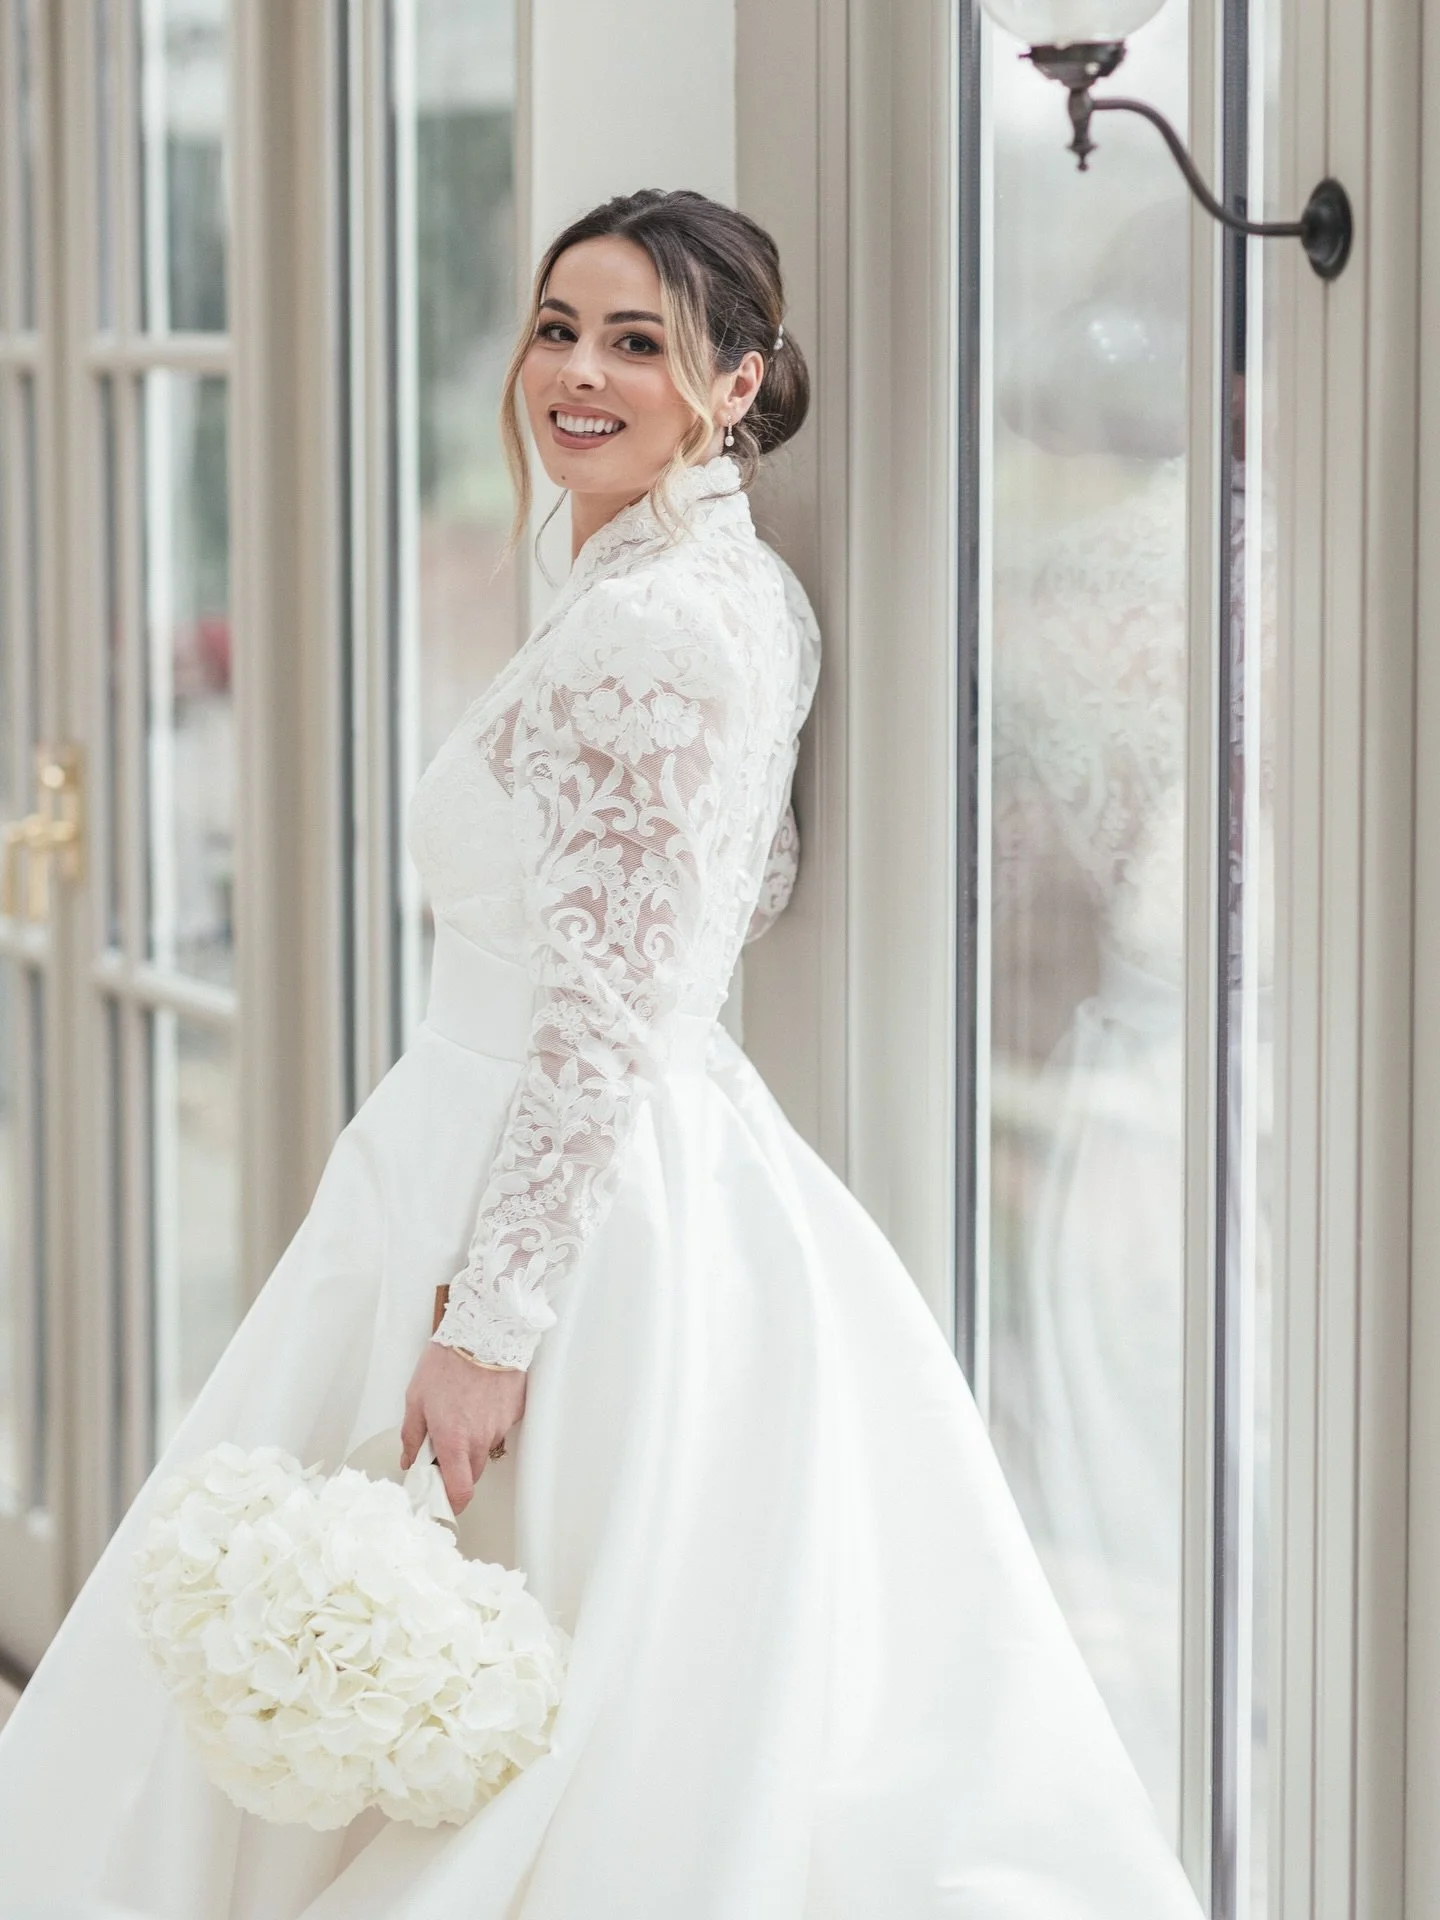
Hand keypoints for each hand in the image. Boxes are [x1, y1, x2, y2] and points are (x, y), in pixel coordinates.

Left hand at [400, 1342, 526, 1515]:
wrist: (485, 1332)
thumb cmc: (448, 1362)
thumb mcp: (416, 1398)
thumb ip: (411, 1435)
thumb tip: (409, 1460)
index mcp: (454, 1441)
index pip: (460, 1491)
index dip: (452, 1503)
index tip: (442, 1500)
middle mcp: (480, 1440)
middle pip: (472, 1474)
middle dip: (458, 1469)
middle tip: (444, 1446)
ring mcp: (500, 1427)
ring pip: (485, 1450)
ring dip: (473, 1443)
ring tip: (462, 1411)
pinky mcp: (514, 1413)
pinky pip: (498, 1428)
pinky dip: (487, 1422)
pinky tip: (479, 1400)